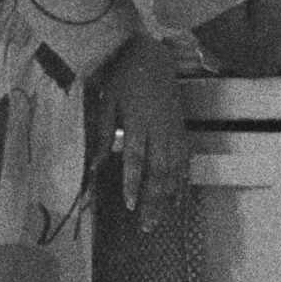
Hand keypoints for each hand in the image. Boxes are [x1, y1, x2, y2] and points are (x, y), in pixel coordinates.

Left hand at [92, 36, 185, 233]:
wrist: (152, 56)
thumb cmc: (123, 77)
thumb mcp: (106, 101)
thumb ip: (102, 133)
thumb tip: (95, 166)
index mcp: (138, 120)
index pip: (136, 158)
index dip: (133, 182)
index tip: (129, 204)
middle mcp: (159, 129)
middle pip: (158, 171)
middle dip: (152, 200)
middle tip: (145, 225)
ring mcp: (174, 131)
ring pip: (174, 170)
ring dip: (167, 197)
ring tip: (158, 220)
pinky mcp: (182, 131)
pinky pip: (185, 162)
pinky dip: (182, 183)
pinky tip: (177, 201)